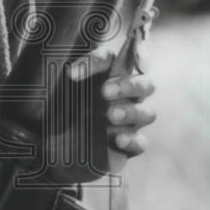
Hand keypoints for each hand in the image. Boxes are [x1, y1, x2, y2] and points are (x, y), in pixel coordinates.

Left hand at [69, 43, 156, 157]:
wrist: (62, 149)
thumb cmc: (66, 114)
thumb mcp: (63, 95)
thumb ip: (72, 80)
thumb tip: (71, 73)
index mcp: (110, 76)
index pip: (109, 59)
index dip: (96, 62)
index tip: (73, 73)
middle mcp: (126, 96)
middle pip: (144, 83)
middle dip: (127, 86)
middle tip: (105, 92)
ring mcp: (131, 121)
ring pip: (148, 112)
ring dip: (130, 112)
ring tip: (110, 115)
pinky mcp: (130, 145)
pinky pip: (141, 142)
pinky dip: (132, 141)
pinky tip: (118, 140)